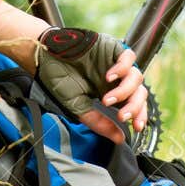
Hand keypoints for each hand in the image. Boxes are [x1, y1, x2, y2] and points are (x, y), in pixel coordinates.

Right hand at [33, 27, 148, 145]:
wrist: (44, 56)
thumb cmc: (58, 78)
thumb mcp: (79, 106)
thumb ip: (99, 122)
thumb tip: (119, 138)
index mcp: (110, 91)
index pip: (134, 103)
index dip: (139, 115)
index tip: (136, 127)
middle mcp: (116, 78)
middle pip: (140, 92)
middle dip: (134, 107)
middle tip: (122, 116)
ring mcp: (115, 62)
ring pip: (136, 76)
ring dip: (125, 92)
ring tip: (107, 100)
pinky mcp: (112, 47)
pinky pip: (128, 57)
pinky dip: (122, 69)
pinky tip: (109, 77)